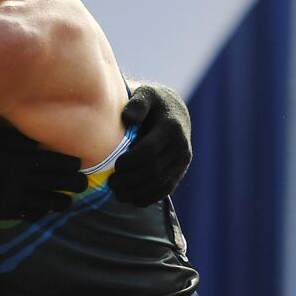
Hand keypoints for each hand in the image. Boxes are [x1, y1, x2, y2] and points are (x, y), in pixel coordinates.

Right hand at [0, 125, 86, 218]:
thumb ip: (13, 140)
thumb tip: (37, 144)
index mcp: (17, 156)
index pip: (56, 161)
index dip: (71, 164)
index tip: (78, 163)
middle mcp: (19, 178)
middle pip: (59, 183)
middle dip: (74, 184)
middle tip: (82, 183)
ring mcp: (10, 198)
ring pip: (47, 203)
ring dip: (61, 202)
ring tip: (68, 201)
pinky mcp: (0, 212)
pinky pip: (28, 214)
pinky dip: (39, 212)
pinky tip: (43, 210)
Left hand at [109, 83, 191, 205]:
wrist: (174, 110)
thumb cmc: (152, 102)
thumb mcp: (145, 94)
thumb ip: (137, 104)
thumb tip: (128, 118)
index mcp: (171, 127)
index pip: (149, 150)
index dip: (130, 161)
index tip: (114, 166)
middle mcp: (181, 145)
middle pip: (154, 169)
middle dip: (131, 179)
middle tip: (112, 183)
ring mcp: (183, 159)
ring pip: (161, 183)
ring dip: (139, 192)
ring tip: (119, 194)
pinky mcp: (181, 169)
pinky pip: (167, 188)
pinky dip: (150, 197)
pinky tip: (134, 201)